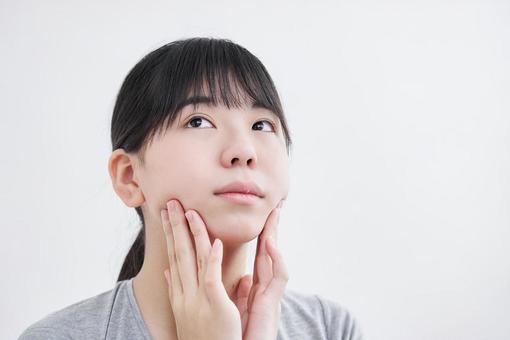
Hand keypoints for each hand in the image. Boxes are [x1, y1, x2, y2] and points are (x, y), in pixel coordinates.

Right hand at [161, 199, 241, 339]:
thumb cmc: (204, 339)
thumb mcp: (185, 313)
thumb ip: (178, 290)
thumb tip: (168, 273)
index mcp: (180, 295)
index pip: (174, 259)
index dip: (171, 236)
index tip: (167, 217)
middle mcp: (185, 294)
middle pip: (179, 254)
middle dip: (174, 227)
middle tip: (170, 203)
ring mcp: (197, 300)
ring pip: (192, 260)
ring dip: (190, 233)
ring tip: (188, 211)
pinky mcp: (214, 306)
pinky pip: (211, 278)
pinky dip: (211, 258)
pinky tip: (213, 241)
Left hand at [235, 202, 289, 339]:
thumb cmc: (242, 336)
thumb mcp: (241, 310)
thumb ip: (244, 293)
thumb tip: (245, 278)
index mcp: (255, 287)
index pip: (256, 255)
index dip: (258, 235)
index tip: (261, 216)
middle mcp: (265, 287)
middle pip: (268, 252)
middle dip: (271, 228)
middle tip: (275, 206)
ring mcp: (271, 294)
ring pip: (275, 258)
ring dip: (274, 235)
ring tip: (274, 214)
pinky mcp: (273, 303)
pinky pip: (278, 276)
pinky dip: (276, 259)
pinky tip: (270, 243)